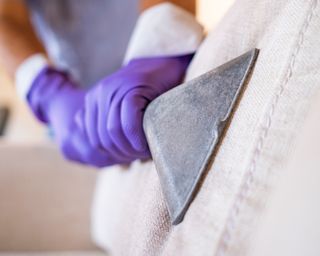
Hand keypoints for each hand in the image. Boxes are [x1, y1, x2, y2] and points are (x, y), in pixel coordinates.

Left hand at [75, 54, 192, 165]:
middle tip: (140, 157)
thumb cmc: (148, 92)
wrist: (165, 64)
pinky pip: (128, 122)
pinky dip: (137, 138)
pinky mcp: (132, 88)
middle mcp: (100, 94)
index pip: (94, 138)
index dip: (112, 154)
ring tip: (145, 152)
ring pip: (114, 131)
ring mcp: (115, 89)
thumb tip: (91, 140)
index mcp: (94, 100)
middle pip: (103, 137)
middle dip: (122, 154)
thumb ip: (108, 120)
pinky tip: (146, 144)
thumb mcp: (123, 106)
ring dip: (131, 148)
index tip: (130, 158)